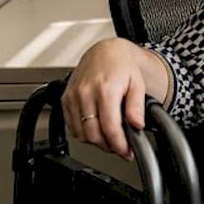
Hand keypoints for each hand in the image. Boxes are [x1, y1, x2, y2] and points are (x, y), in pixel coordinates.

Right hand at [61, 38, 151, 158]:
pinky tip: (96, 128)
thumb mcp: (138, 84)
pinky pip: (71, 126)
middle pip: (93, 135)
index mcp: (106, 90)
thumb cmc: (121, 66)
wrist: (104, 52)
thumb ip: (137, 107)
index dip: (119, 145)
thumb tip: (137, 125)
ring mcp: (73, 97)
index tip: (127, 152)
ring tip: (110, 138)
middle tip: (120, 147)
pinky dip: (83, 133)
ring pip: (81, 134)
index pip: (109, 128)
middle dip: (108, 146)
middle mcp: (86, 94)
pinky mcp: (65, 99)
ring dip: (96, 141)